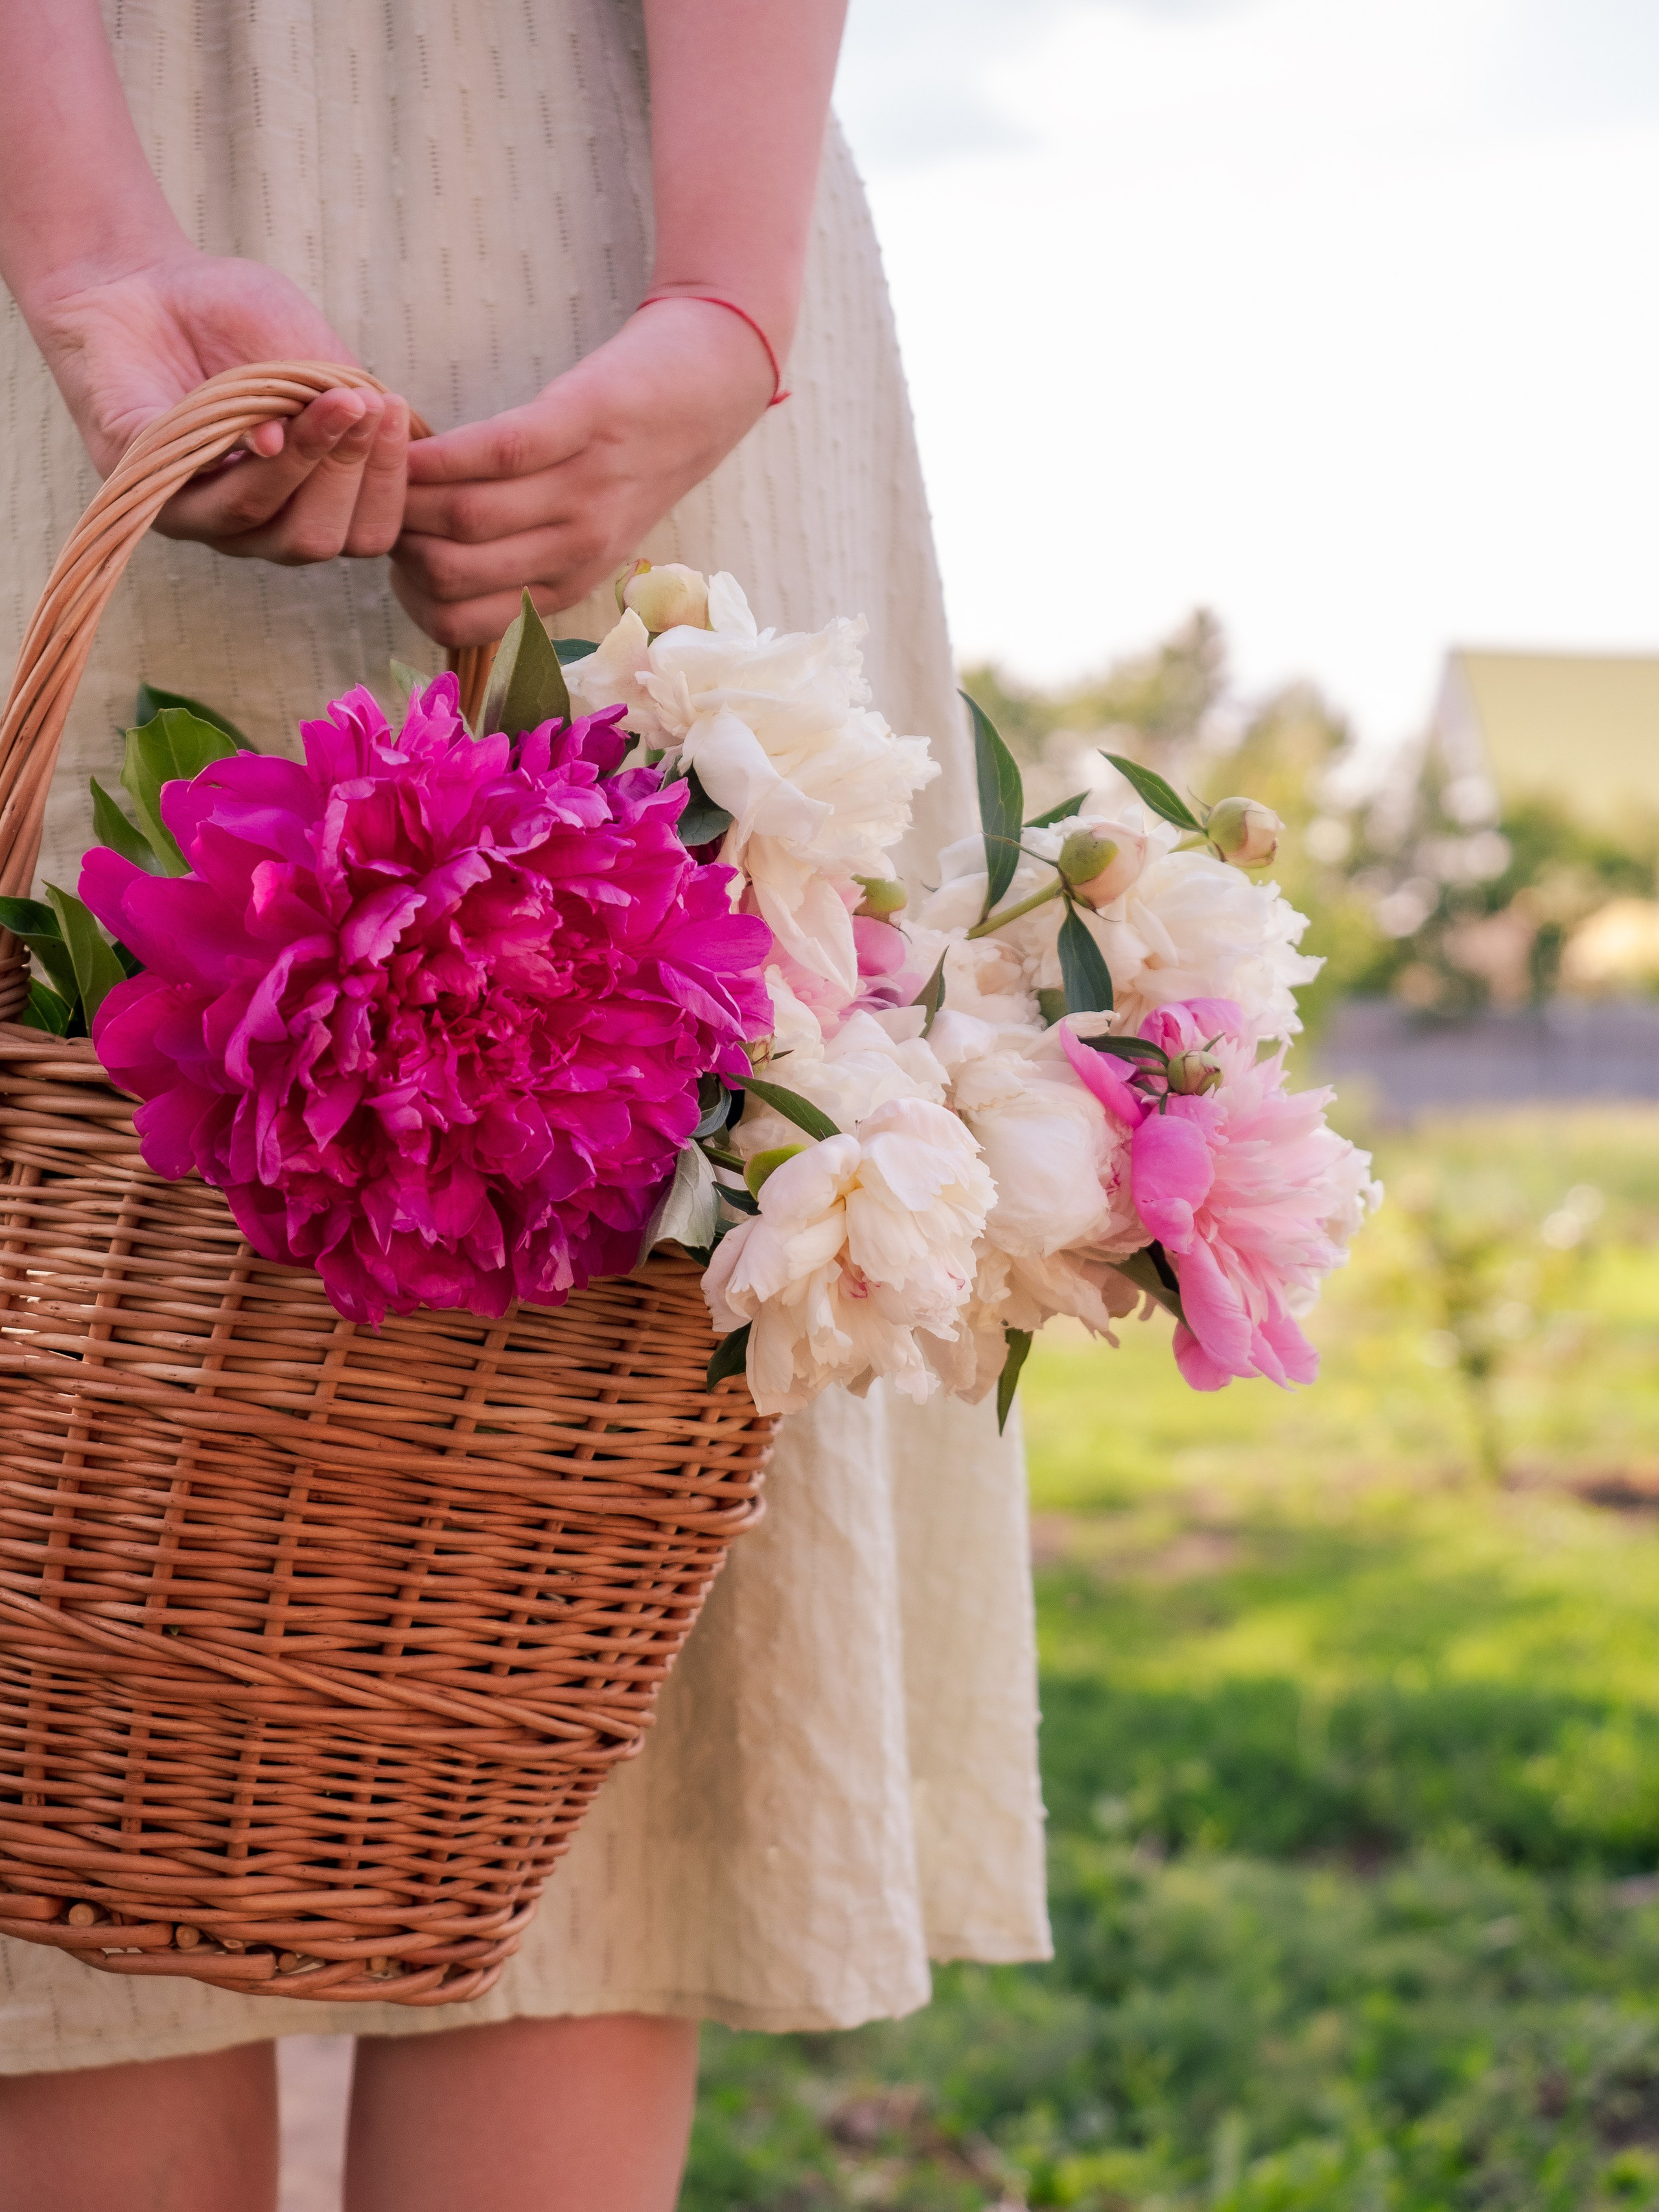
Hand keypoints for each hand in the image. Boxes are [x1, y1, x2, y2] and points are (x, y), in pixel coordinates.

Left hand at [31, 250, 409, 560]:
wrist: (142, 278)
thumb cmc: (234, 320)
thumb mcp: (312, 354)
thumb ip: (345, 402)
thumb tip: (364, 435)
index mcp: (300, 505)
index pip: (362, 534)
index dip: (390, 485)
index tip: (394, 410)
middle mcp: (248, 526)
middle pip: (320, 542)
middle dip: (354, 475)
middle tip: (365, 405)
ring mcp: (190, 511)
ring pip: (261, 521)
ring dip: (309, 462)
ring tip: (336, 403)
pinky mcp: (139, 478)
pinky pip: (197, 483)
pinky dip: (242, 453)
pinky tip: (270, 416)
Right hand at [392, 299, 775, 646]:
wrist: (710, 387)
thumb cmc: (633, 459)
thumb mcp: (585, 531)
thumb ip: (522, 555)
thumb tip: (429, 561)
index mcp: (570, 581)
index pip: (467, 623)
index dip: (411, 596)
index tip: (393, 557)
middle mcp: (578, 549)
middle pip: (455, 575)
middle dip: (397, 545)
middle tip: (378, 506)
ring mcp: (584, 490)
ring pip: (467, 519)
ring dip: (407, 496)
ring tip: (380, 469)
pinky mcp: (583, 424)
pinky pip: (495, 452)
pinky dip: (440, 451)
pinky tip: (408, 438)